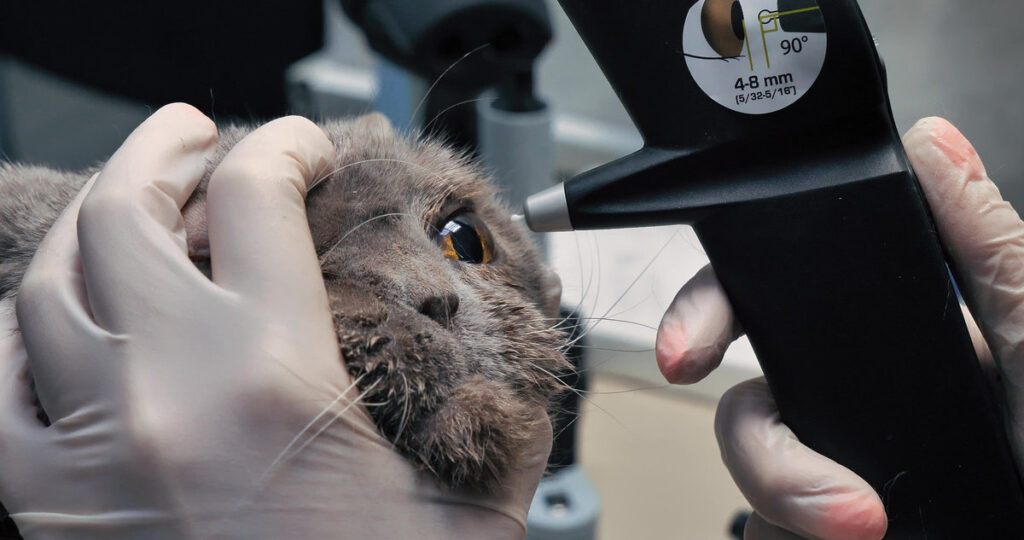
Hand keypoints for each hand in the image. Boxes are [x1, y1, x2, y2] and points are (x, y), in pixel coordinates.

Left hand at [0, 104, 548, 538]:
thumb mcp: (469, 524)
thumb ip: (508, 440)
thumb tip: (528, 398)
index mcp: (276, 379)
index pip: (256, 198)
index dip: (283, 143)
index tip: (300, 144)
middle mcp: (166, 395)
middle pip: (129, 214)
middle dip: (165, 152)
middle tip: (194, 137)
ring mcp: (87, 448)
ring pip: (48, 284)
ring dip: (93, 225)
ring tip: (129, 206)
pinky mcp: (43, 505)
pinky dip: (17, 332)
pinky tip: (54, 314)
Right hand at [656, 117, 1014, 538]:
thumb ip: (987, 249)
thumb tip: (934, 144)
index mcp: (890, 338)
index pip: (774, 297)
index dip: (712, 309)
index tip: (686, 349)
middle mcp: (845, 397)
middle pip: (742, 392)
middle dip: (750, 436)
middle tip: (788, 479)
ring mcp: (823, 465)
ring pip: (746, 467)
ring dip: (786, 495)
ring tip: (862, 525)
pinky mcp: (808, 526)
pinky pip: (762, 526)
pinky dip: (788, 530)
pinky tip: (838, 537)